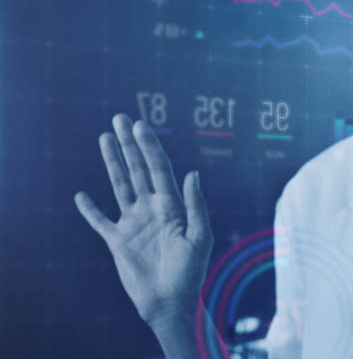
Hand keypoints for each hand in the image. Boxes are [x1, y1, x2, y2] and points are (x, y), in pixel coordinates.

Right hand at [75, 114, 212, 330]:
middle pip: (137, 169)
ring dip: (112, 162)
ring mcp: (133, 223)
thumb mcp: (201, 238)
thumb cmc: (191, 272)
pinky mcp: (118, 242)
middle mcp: (152, 209)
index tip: (140, 126)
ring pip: (120, 186)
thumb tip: (192, 174)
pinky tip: (81, 196)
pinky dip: (90, 210)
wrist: (171, 302)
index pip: (159, 168)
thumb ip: (196, 206)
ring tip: (104, 139)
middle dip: (129, 144)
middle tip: (120, 119)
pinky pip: (100, 221)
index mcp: (171, 205)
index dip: (149, 147)